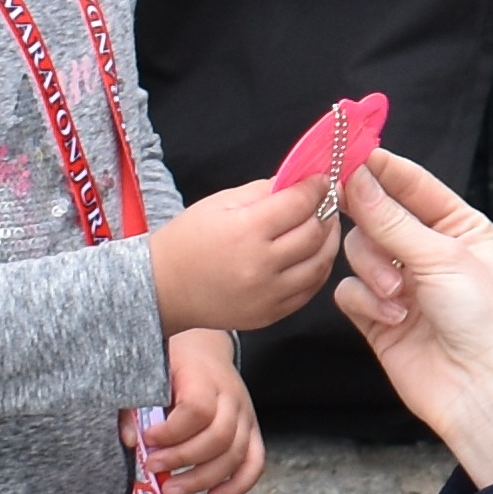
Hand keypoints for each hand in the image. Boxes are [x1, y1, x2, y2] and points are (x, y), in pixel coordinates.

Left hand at [131, 329, 264, 493]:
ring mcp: (246, 416)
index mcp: (204, 378)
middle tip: (153, 467)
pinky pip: (255, 463)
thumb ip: (134, 406)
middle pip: (219, 437)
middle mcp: (232, 398)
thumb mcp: (150, 374)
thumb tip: (132, 442)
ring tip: (173, 489)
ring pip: (236, 455)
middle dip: (183, 459)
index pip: (198, 410)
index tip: (148, 439)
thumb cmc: (174, 365)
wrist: (204, 350)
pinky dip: (238, 485)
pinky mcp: (252, 431)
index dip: (172, 431)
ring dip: (203, 479)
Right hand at [148, 179, 337, 332]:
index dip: (316, 188)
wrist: (163, 288)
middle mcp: (261, 265)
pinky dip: (318, 270)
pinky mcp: (271, 314)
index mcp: (245, 231)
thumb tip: (298, 183)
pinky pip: (309, 290)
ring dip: (329, 242)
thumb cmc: (187, 241)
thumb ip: (262, 191)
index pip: (298, 204)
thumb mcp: (219, 203)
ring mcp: (268, 294)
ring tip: (325, 227)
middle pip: (314, 234)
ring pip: (320, 265)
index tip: (321, 180)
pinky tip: (314, 255)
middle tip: (328, 201)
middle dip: (326, 212)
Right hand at [331, 152, 492, 485]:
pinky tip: (392, 319)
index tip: (348, 150)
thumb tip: (356, 177)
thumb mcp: (441, 258)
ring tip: (398, 296)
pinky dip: (367, 302)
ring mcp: (403, 284)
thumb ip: (391, 218)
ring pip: (359, 251)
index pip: (412, 184)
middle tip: (346, 204)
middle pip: (376, 214)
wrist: (481, 392)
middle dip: (371, 222)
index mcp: (460, 228)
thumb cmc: (484, 322)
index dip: (380, 167)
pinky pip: (350, 291)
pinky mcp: (379, 317)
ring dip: (374, 271)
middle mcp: (429, 252)